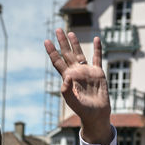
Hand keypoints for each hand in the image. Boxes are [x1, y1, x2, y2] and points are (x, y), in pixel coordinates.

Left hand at [44, 29, 110, 144]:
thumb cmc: (82, 110)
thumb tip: (66, 77)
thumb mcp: (72, 101)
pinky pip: (97, 58)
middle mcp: (76, 72)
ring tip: (70, 32)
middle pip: (67, 54)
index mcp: (68, 78)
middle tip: (57, 29)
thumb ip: (67, 90)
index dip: (52, 51)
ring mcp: (87, 71)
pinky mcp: (98, 73)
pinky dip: (97, 48)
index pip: (58, 61)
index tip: (46, 41)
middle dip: (62, 42)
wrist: (96, 114)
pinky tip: (96, 39)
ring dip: (75, 43)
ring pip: (80, 54)